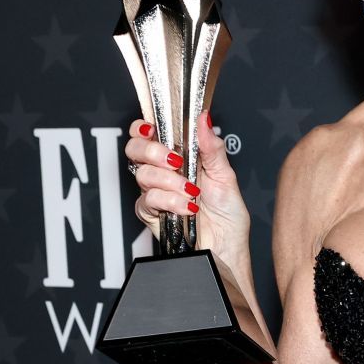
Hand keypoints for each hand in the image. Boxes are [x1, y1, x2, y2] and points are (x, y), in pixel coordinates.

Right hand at [123, 109, 251, 261]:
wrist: (227, 246)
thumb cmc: (228, 213)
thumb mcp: (225, 175)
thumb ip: (212, 146)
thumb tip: (204, 118)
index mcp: (180, 156)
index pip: (149, 133)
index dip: (142, 126)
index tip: (150, 128)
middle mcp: (164, 171)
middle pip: (135, 149)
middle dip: (153, 151)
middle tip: (175, 160)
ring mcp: (156, 191)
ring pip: (142, 174)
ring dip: (169, 181)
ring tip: (192, 191)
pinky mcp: (151, 213)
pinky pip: (148, 200)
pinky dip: (170, 201)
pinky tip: (187, 207)